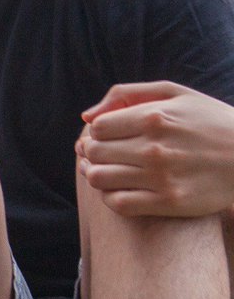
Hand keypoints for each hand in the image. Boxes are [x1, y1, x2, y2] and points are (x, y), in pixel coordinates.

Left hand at [79, 81, 233, 217]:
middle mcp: (155, 148)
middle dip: (92, 153)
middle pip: (95, 153)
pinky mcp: (170, 203)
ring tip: (108, 171)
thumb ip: (128, 95)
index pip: (98, 128)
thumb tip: (87, 116)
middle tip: (102, 155)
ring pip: (100, 179)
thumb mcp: (177, 94)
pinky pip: (119, 204)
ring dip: (96, 174)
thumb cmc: (211, 121)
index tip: (107, 137)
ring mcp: (162, 178)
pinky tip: (121, 189)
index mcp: (155, 117)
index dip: (97, 133)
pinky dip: (110, 197)